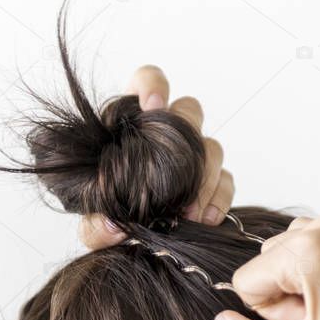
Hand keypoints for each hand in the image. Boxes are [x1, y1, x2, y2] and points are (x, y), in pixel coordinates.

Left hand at [79, 65, 232, 249]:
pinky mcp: (213, 181)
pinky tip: (206, 219)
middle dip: (188, 140)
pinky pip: (227, 181)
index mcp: (133, 124)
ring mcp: (193, 155)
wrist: (130, 239)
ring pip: (213, 148)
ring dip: (205, 179)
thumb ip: (94, 227)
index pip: (147, 80)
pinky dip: (220, 199)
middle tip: (176, 177)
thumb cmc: (107, 219)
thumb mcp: (91, 224)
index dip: (153, 84)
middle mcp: (168, 133)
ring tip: (188, 212)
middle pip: (190, 111)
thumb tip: (111, 227)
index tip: (154, 106)